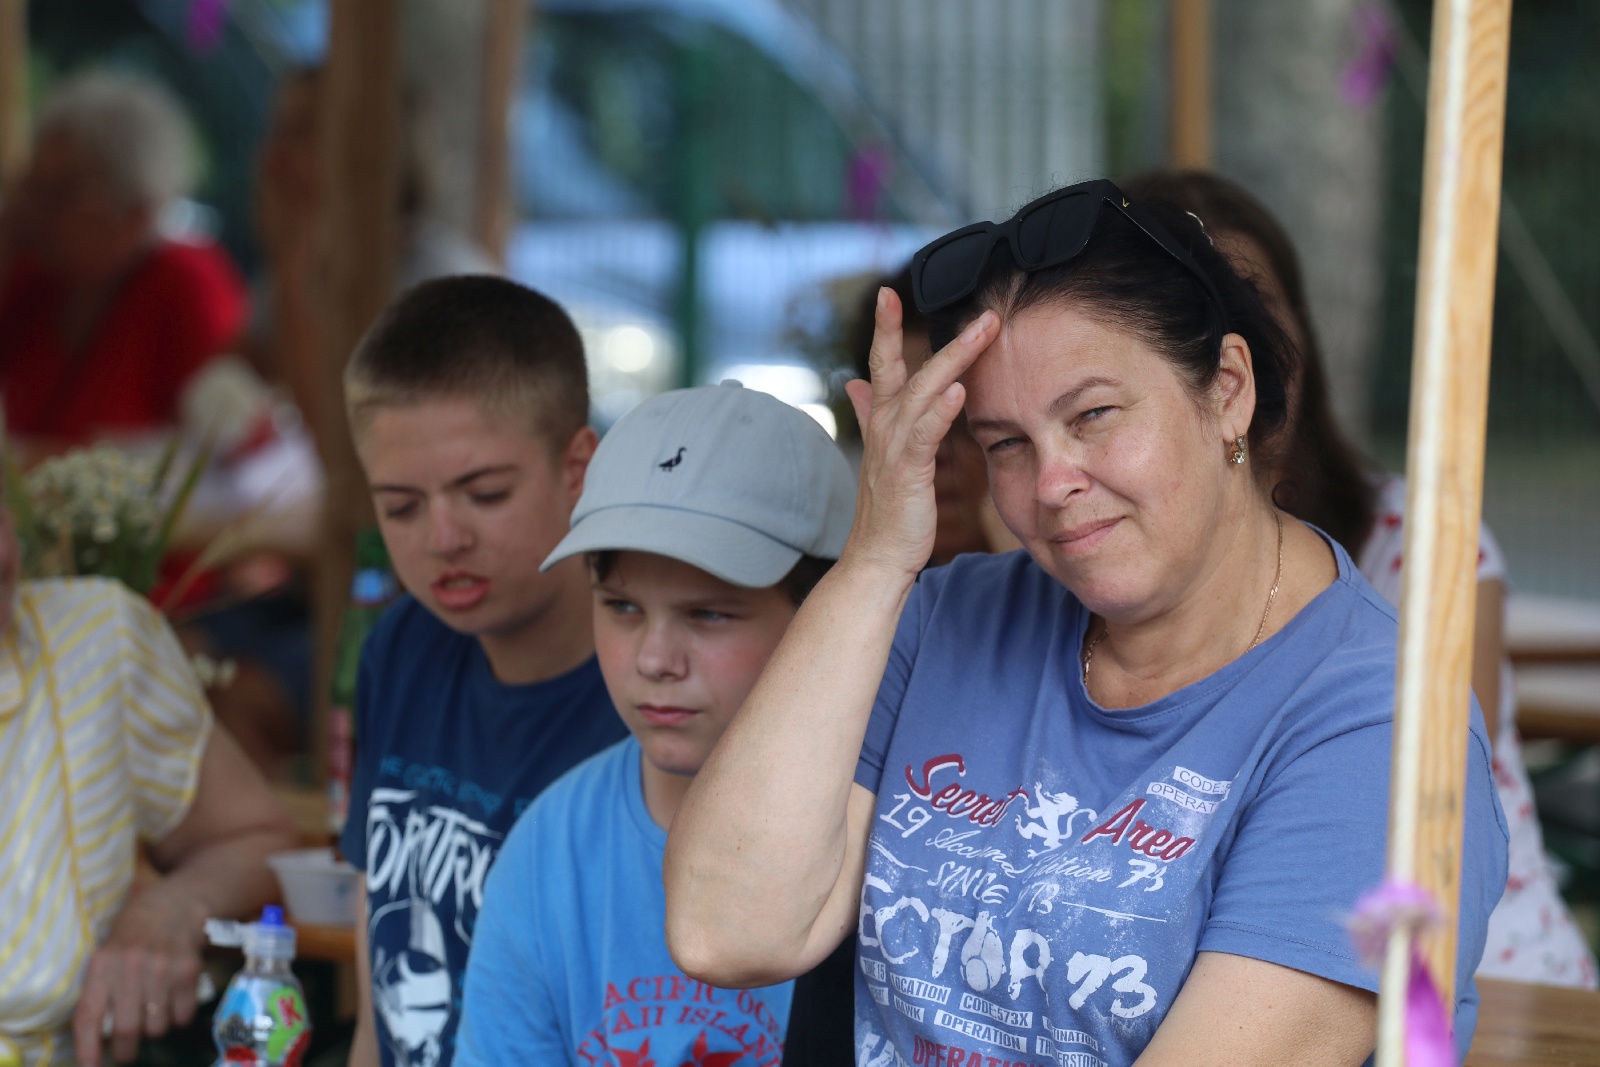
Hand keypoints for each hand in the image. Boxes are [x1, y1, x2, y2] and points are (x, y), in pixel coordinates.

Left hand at [73, 881, 207, 1066]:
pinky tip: (173, 999)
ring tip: (153, 1011)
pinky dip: (178, 1016)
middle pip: (128, 1030)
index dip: (88, 1049)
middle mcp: (131, 968)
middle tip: (127, 1052)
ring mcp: (163, 970)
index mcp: (102, 966)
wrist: (174, 905)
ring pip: (158, 1027)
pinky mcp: (190, 971)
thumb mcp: (106, 957)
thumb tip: (100, 1040)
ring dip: (154, 1028)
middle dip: (126, 1051)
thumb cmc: (132, 936)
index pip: (89, 1016)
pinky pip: (183, 1016)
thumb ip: (100, 992)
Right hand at [843, 288, 997, 578]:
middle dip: (938, 334)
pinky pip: (925, 434)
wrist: (877, 556)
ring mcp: (894, 447)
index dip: (885, 328)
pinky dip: (941, 410)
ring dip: (954, 359)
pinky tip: (959, 391)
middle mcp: (885, 426)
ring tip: (981, 333)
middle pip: (908, 367)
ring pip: (924, 391)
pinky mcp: (908, 471)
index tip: (888, 293)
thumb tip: (855, 383)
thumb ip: (870, 413)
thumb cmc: (888, 508)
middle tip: (976, 309)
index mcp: (882, 420)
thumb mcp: (883, 453)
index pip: (884, 363)